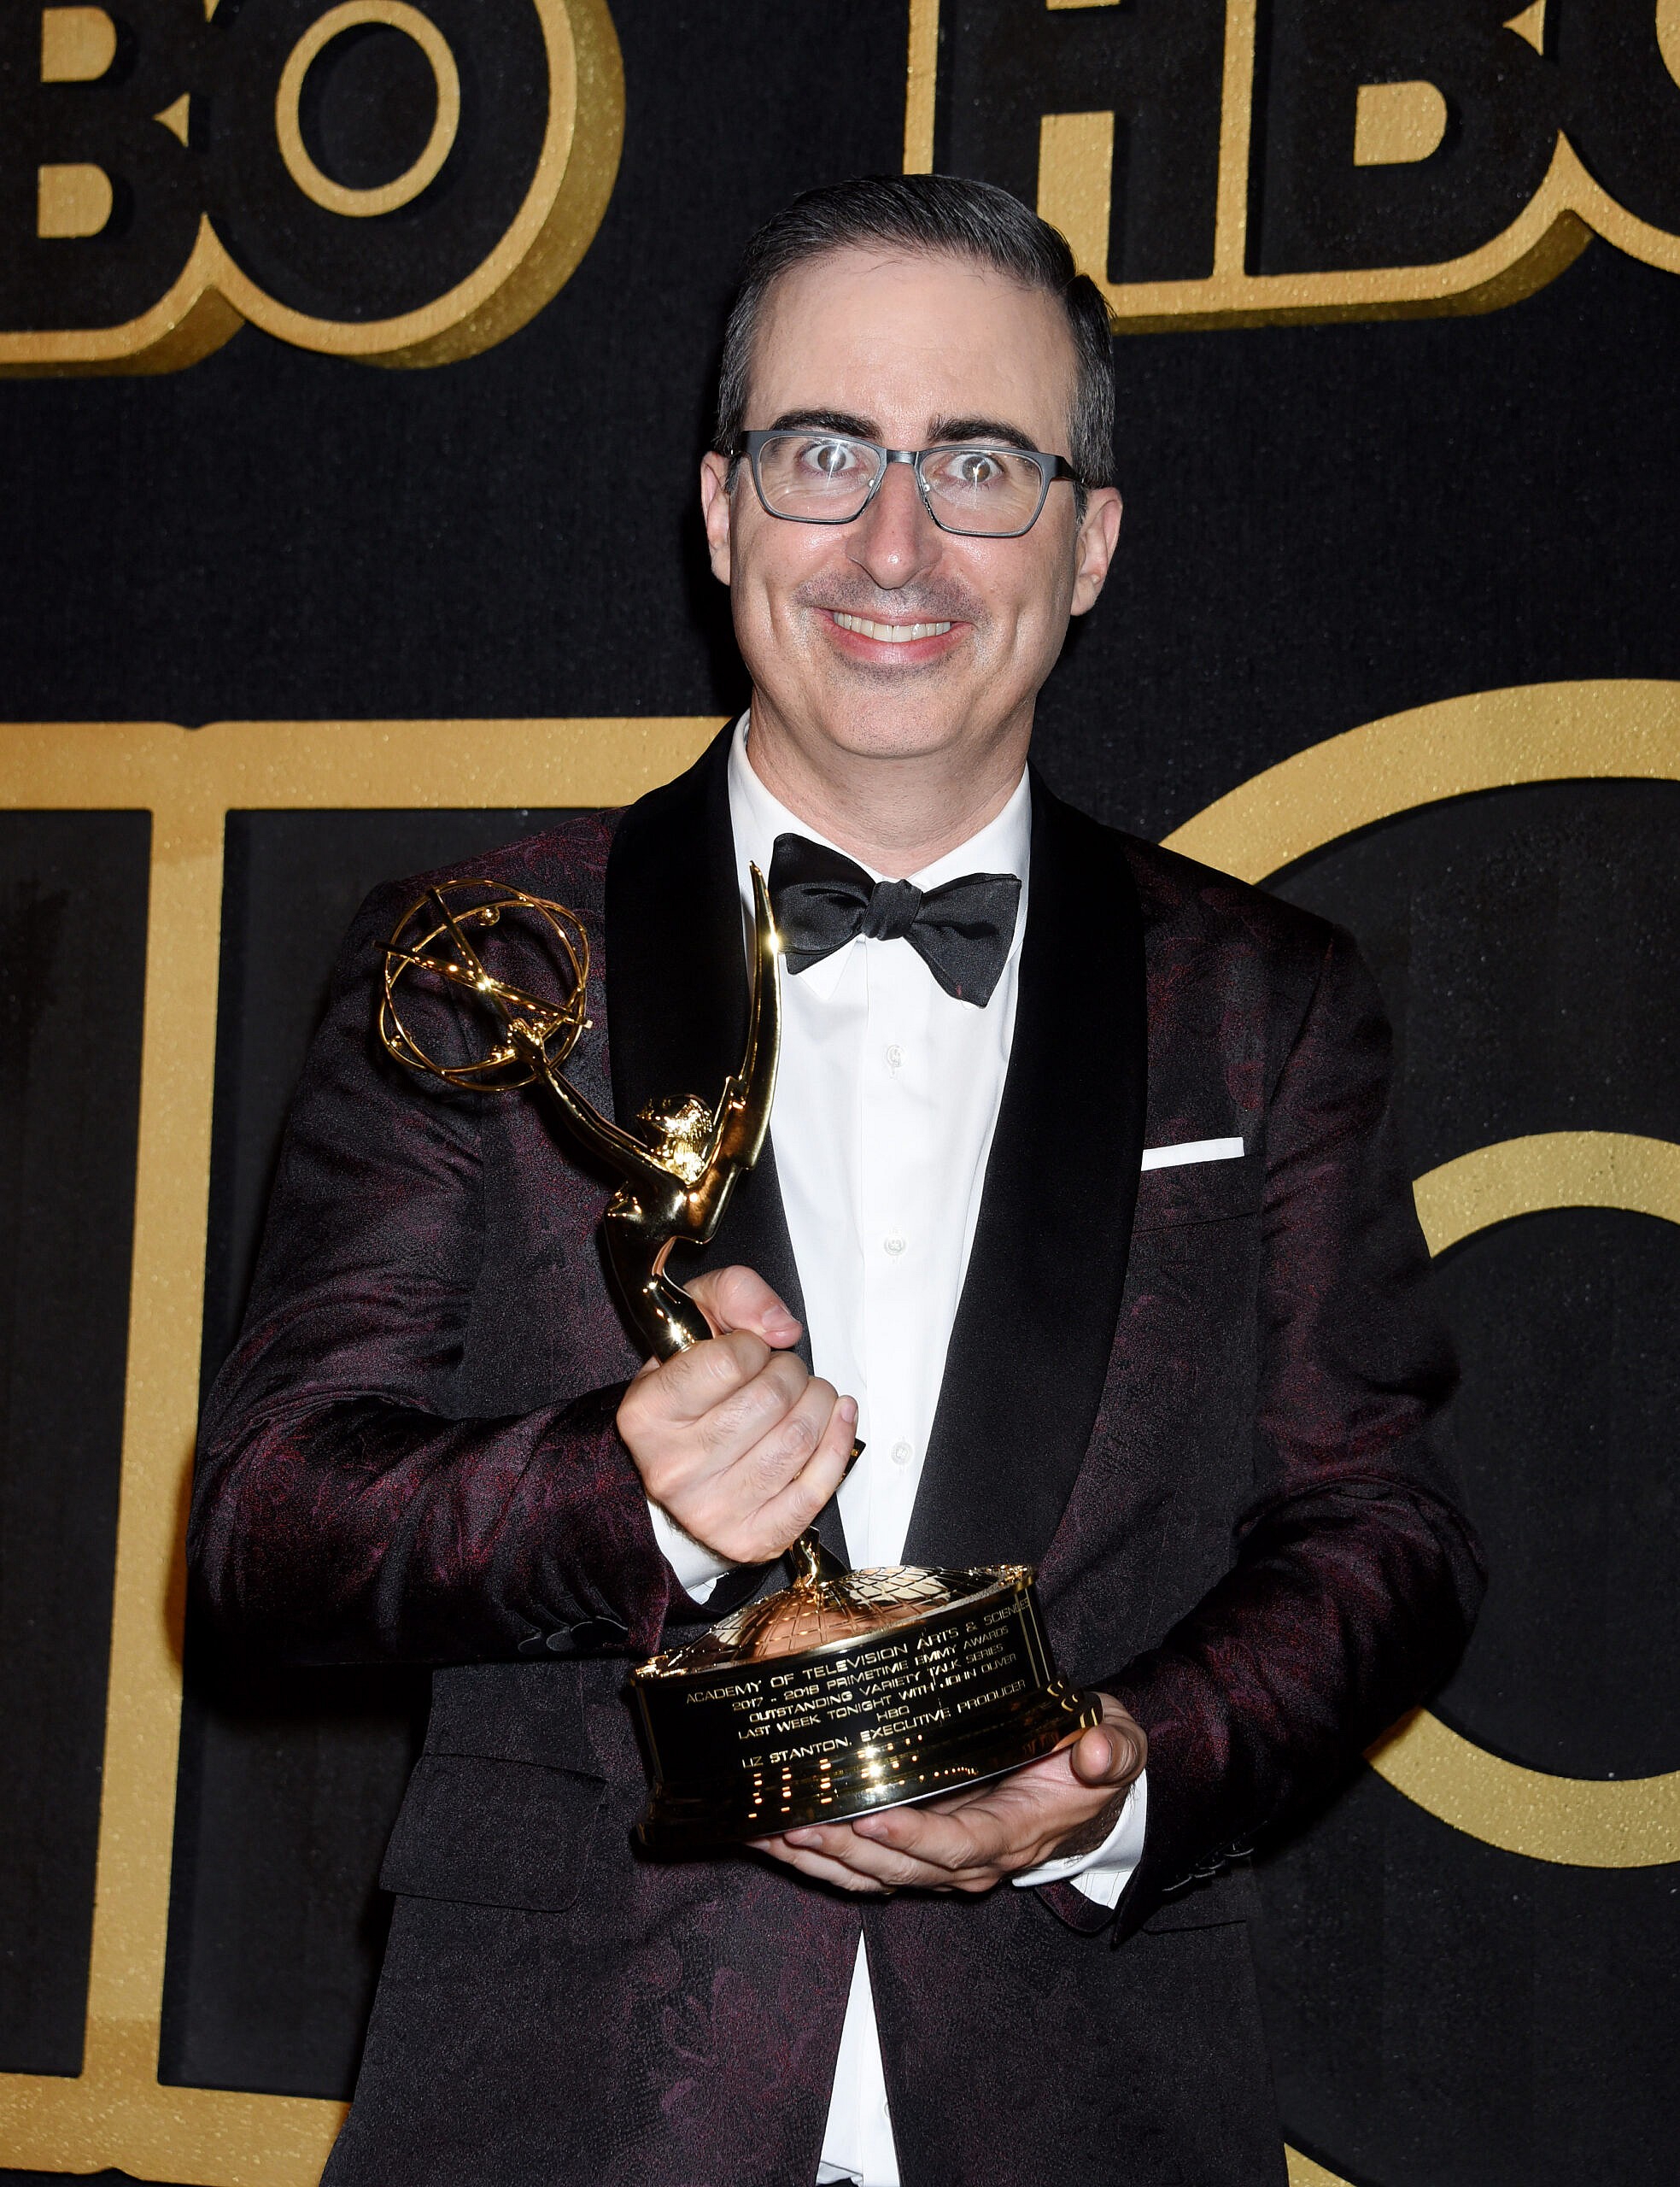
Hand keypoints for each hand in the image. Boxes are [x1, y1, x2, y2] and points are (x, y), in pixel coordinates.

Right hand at [617, 1265, 855, 1565]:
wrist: (676, 1467)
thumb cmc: (688, 1393)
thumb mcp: (692, 1324)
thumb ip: (733, 1294)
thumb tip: (781, 1327)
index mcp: (647, 1414)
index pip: (728, 1361)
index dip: (755, 1345)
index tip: (753, 1349)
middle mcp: (673, 1467)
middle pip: (770, 1399)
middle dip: (793, 1372)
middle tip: (785, 1372)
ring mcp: (712, 1509)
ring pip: (797, 1439)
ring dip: (819, 1403)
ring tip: (808, 1395)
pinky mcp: (751, 1537)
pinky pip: (815, 1489)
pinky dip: (838, 1444)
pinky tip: (836, 1420)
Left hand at [752, 1693, 1145, 1894]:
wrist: (1088, 1784)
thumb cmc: (1091, 1756)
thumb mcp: (1116, 1744)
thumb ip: (1111, 1750)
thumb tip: (1097, 1755)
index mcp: (1016, 1833)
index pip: (960, 1844)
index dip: (913, 1838)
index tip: (867, 1816)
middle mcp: (975, 1859)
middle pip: (901, 1867)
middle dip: (843, 1851)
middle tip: (793, 1824)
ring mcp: (944, 1861)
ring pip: (875, 1874)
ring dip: (821, 1861)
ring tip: (770, 1833)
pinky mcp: (922, 1851)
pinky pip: (867, 1867)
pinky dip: (823, 1860)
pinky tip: (779, 1837)